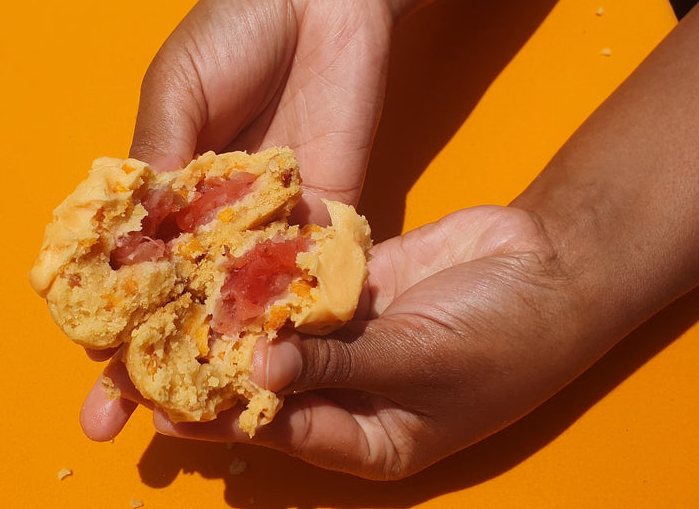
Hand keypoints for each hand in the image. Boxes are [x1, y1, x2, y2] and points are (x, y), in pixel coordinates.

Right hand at [79, 0, 393, 435]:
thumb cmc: (236, 29)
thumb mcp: (179, 88)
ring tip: (202, 404)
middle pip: (186, 303)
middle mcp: (218, 220)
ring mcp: (271, 223)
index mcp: (170, 190)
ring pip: (243, 301)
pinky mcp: (326, 215)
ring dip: (223, 351)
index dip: (111, 319)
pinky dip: (290, 312)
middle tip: (136, 418)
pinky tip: (271, 354)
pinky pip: (308, 273)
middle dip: (160, 358)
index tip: (95, 370)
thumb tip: (131, 235)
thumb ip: (160, 158)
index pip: (135, 267)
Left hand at [150, 205, 611, 479]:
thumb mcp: (421, 364)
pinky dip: (264, 274)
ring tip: (169, 305)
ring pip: (276, 333)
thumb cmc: (505, 340)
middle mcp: (349, 393)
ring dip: (231, 320)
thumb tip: (257, 375)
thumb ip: (337, 367)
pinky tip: (217, 260)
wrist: (553, 266)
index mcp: (369, 438)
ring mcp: (348, 337)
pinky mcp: (351, 287)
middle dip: (212, 372)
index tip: (162, 411)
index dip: (222, 424)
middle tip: (144, 357)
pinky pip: (298, 284)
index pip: (281, 435)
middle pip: (266, 387)